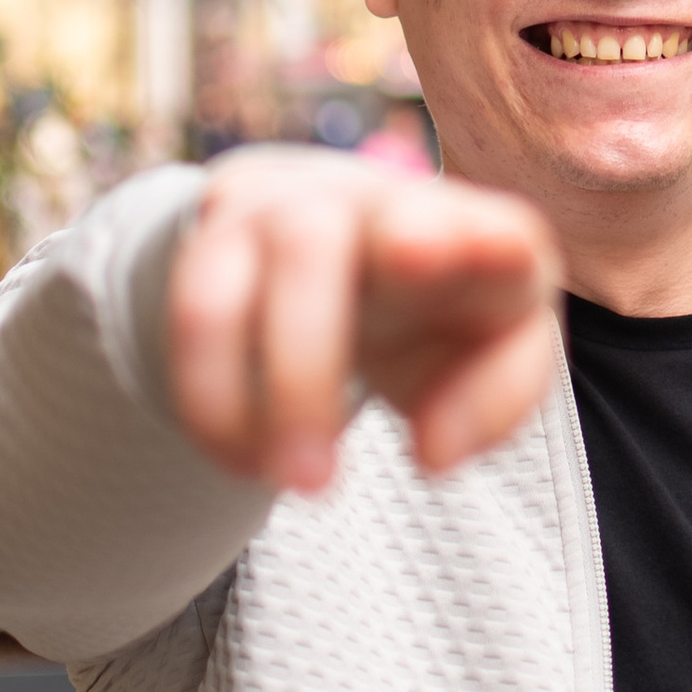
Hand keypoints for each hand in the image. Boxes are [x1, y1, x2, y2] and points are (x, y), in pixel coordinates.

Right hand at [166, 149, 560, 488]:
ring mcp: (284, 215)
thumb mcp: (497, 352)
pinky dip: (212, 405)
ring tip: (287, 485)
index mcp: (474, 234)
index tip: (431, 254)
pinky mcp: (219, 241)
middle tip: (315, 485)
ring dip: (242, 399)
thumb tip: (432, 457)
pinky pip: (194, 319)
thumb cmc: (445, 306)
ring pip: (230, 289)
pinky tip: (246, 460)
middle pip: (312, 250)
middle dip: (300, 369)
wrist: (361, 235)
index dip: (460, 236)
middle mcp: (371, 206)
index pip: (482, 226)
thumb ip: (495, 402)